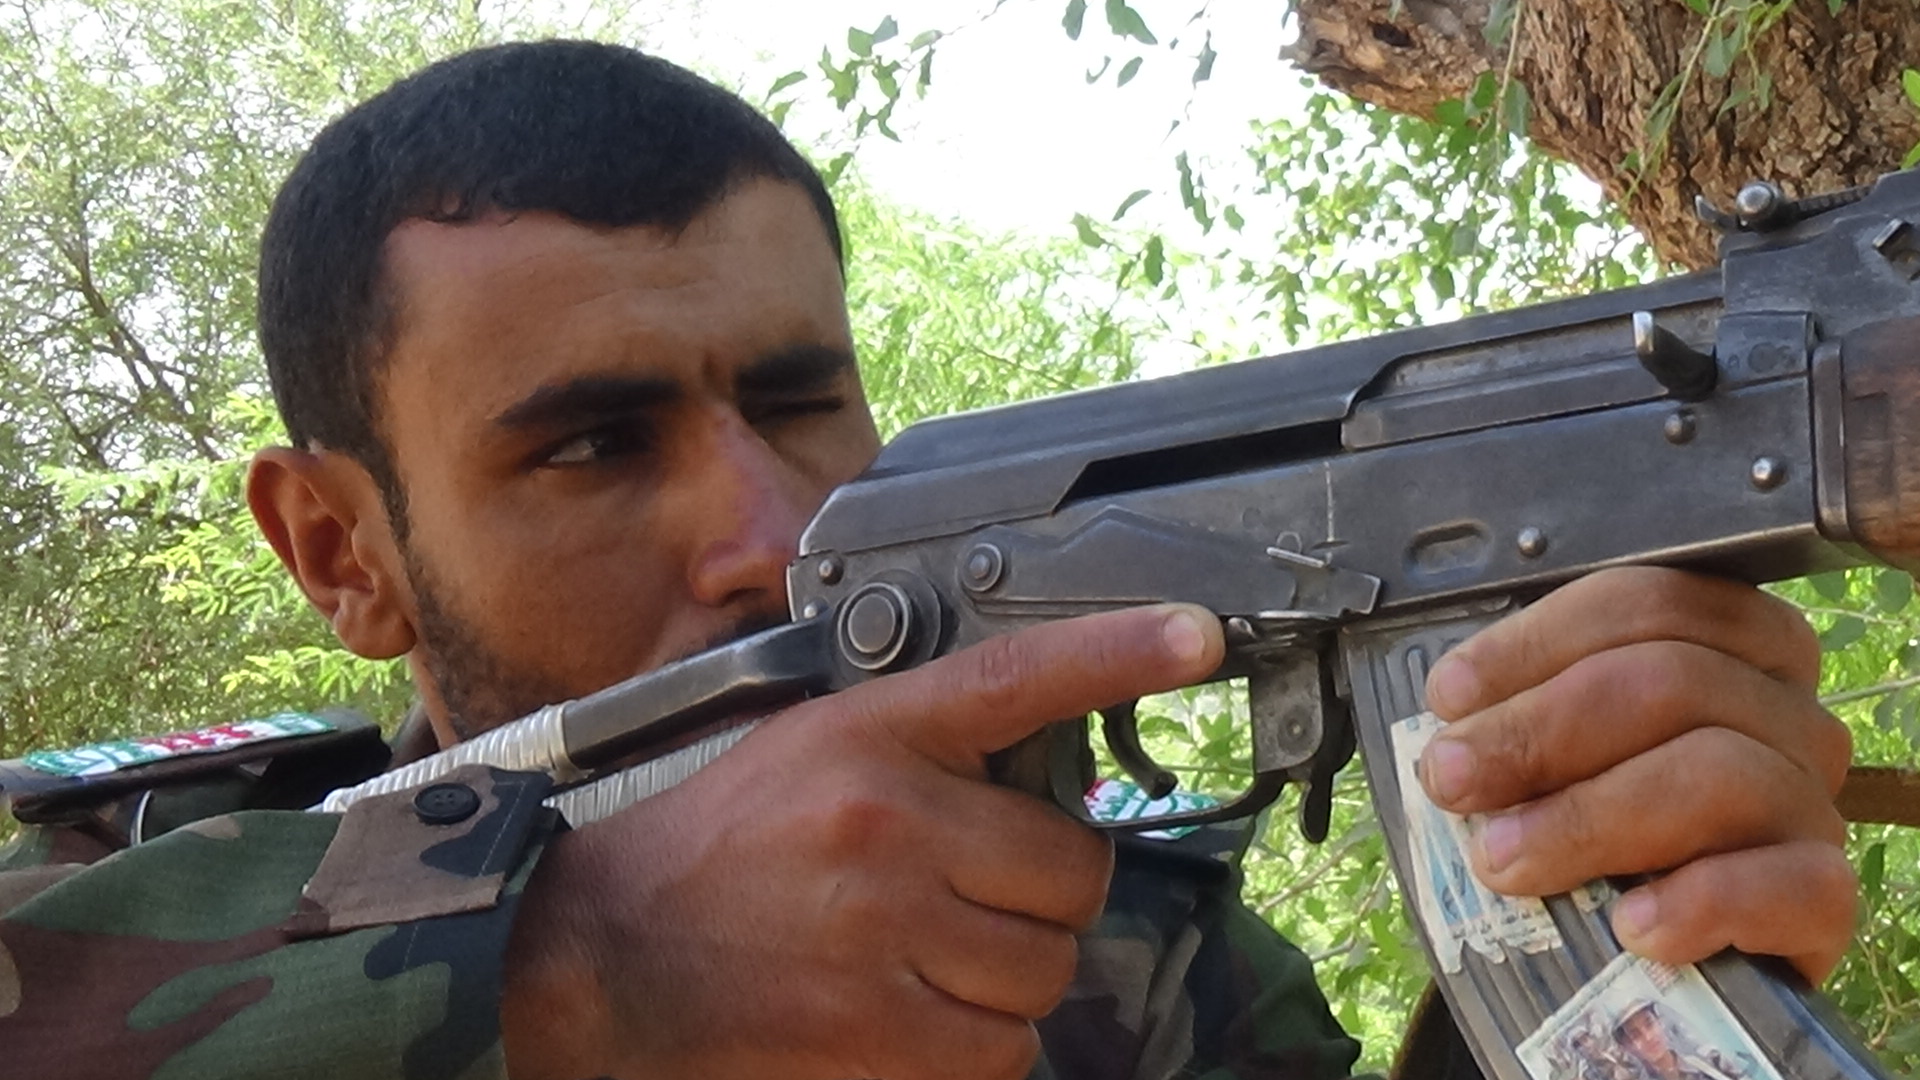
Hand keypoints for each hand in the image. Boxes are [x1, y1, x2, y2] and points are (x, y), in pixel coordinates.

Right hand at [502, 604, 1223, 1079]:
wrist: (601, 956)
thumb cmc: (712, 848)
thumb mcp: (803, 749)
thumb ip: (915, 745)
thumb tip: (1034, 773)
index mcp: (868, 734)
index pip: (1015, 677)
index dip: (1115, 650)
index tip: (1192, 634)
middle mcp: (887, 820)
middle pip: (1071, 871)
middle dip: (1040, 898)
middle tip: (971, 900)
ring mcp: (886, 928)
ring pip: (1045, 969)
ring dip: (1006, 980)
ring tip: (923, 962)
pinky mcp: (879, 1030)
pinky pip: (1003, 1051)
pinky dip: (976, 1049)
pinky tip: (910, 1019)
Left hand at [1416, 567, 1855, 981]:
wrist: (1647, 964)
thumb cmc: (1588, 834)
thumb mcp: (1545, 762)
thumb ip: (1512, 724)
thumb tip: (1449, 733)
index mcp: (1727, 646)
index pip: (1646, 604)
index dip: (1536, 643)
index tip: (1448, 698)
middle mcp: (1785, 713)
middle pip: (1675, 680)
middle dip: (1540, 730)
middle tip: (1454, 782)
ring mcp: (1813, 804)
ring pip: (1720, 774)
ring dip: (1590, 818)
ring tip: (1504, 862)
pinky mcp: (1826, 900)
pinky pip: (1794, 885)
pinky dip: (1703, 903)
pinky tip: (1631, 927)